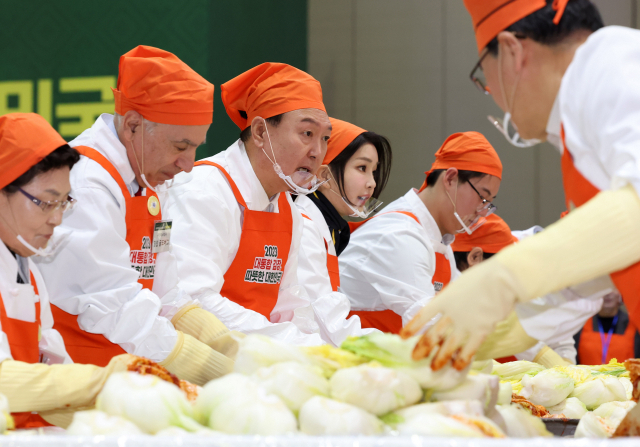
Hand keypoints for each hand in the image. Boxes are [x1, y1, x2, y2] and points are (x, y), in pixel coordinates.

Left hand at [400, 257, 521, 370]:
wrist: (502, 280)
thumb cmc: (482, 277)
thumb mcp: (458, 285)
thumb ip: (449, 299)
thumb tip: (444, 309)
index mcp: (443, 299)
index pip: (423, 316)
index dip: (412, 327)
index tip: (403, 337)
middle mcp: (451, 314)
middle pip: (433, 334)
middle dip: (423, 348)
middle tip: (414, 358)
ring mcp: (465, 324)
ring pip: (448, 346)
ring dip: (440, 358)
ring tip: (433, 368)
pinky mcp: (481, 332)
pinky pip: (469, 350)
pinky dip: (462, 360)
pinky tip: (456, 368)